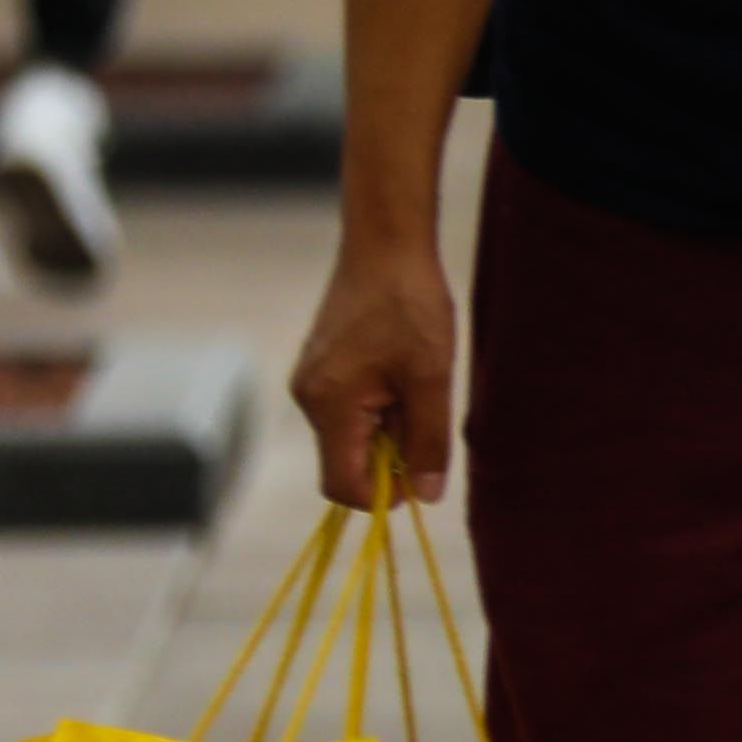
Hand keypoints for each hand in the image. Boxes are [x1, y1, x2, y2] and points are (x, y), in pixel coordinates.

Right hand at [292, 228, 461, 506]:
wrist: (385, 245)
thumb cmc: (410, 306)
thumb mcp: (432, 378)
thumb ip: (428, 442)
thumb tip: (428, 496)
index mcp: (329, 405)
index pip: (341, 485)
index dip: (382, 495)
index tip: (421, 477)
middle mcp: (308, 399)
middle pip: (346, 462)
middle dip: (389, 457)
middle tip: (425, 415)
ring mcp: (310, 381)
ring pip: (349, 435)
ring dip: (388, 429)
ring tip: (417, 385)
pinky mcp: (320, 368)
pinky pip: (347, 410)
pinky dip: (378, 408)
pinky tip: (403, 374)